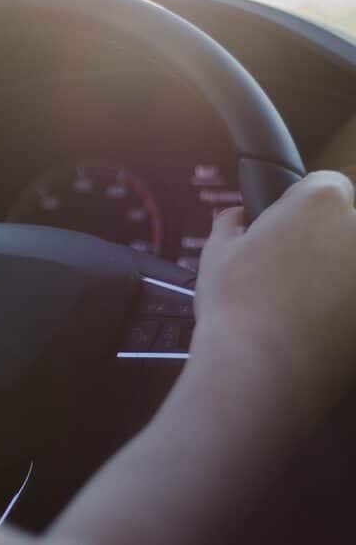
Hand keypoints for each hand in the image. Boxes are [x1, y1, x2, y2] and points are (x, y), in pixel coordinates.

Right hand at [193, 170, 355, 415]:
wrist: (262, 375)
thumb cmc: (236, 306)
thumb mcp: (217, 252)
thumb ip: (233, 223)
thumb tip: (239, 218)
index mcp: (323, 202)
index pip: (324, 183)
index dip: (298, 204)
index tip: (279, 227)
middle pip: (347, 224)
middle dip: (322, 240)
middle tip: (284, 268)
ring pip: (350, 266)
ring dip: (334, 275)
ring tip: (296, 303)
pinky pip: (352, 303)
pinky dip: (340, 310)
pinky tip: (310, 327)